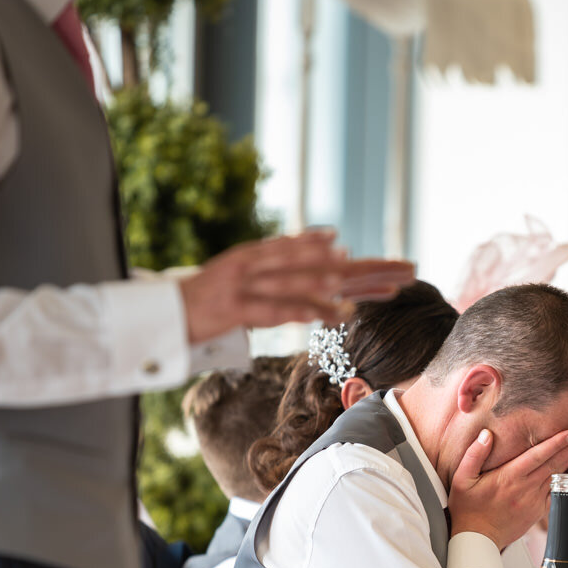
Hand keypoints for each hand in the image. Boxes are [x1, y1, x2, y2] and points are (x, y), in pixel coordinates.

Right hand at [179, 231, 414, 343]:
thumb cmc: (200, 305)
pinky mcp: (235, 305)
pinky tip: (335, 311)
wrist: (160, 313)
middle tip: (407, 270)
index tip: (388, 261)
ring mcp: (247, 282)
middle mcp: (258, 262)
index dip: (358, 261)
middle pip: (324, 264)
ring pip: (305, 280)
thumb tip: (303, 285)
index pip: (315, 254)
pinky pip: (279, 307)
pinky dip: (308, 308)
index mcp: (260, 256)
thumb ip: (269, 280)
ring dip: (348, 284)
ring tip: (385, 290)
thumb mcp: (238, 286)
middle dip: (369, 268)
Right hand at [449, 426, 567, 549]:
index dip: (557, 443)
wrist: (477, 539)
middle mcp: (526, 488)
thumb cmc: (468, 508)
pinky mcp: (539, 510)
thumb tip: (487, 435)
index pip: (538, 456)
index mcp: (509, 478)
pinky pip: (560, 492)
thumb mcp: (463, 479)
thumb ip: (474, 455)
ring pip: (561, 475)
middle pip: (556, 463)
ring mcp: (535, 500)